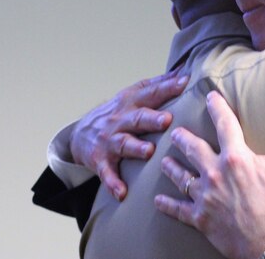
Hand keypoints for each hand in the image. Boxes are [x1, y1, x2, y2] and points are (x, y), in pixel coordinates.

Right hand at [70, 69, 187, 199]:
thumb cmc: (118, 112)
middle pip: (138, 118)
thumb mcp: (133, 94)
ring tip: (148, 151)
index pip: (151, 93)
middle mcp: (120, 120)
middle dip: (152, 119)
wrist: (79, 133)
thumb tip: (183, 72)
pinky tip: (122, 192)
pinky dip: (113, 183)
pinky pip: (107, 173)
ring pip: (123, 143)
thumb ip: (158, 85)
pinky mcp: (100, 160)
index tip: (185, 83)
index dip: (167, 87)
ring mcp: (109, 141)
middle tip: (167, 120)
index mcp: (131, 102)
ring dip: (136, 148)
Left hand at [155, 91, 264, 258]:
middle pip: (194, 150)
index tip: (210, 97)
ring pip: (182, 177)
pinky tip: (159, 200)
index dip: (217, 107)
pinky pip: (178, 210)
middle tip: (176, 132)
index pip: (224, 124)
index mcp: (237, 158)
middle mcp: (215, 174)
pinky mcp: (201, 220)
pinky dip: (168, 204)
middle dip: (184, 139)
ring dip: (173, 167)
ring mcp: (205, 198)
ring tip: (165, 160)